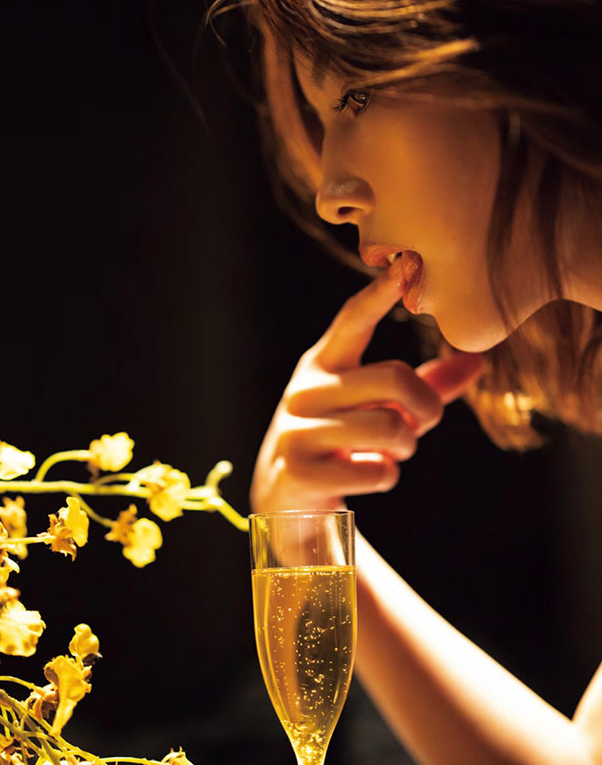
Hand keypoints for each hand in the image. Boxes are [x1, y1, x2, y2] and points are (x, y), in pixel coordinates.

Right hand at [250, 263, 482, 512]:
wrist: (287, 499)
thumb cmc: (343, 441)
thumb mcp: (377, 407)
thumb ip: (424, 385)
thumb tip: (478, 361)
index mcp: (325, 363)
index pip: (354, 320)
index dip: (380, 293)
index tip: (406, 265)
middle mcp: (306, 389)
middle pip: (394, 377)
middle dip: (426, 407)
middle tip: (422, 423)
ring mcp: (298, 429)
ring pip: (391, 429)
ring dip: (404, 448)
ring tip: (384, 453)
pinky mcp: (299, 470)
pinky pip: (376, 470)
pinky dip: (384, 476)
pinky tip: (364, 474)